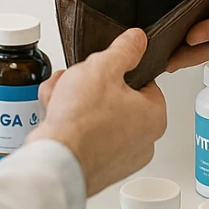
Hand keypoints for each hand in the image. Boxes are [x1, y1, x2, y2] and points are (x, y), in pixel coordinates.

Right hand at [29, 29, 166, 196]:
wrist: (54, 161)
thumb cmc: (83, 121)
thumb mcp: (104, 67)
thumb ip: (124, 49)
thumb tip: (137, 40)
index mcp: (154, 117)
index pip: (142, 81)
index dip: (116, 70)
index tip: (101, 69)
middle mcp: (142, 143)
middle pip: (115, 98)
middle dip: (88, 85)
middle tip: (75, 81)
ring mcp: (118, 159)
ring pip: (96, 116)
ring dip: (73, 101)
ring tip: (59, 97)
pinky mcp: (95, 168)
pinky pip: (84, 137)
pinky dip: (68, 124)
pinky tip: (54, 116)